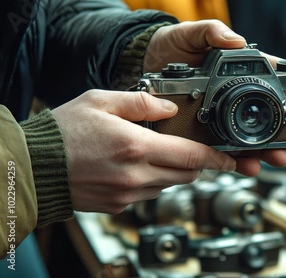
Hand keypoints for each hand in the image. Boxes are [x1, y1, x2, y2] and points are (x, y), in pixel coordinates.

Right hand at [52, 90, 237, 213]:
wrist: (33, 167)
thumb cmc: (62, 132)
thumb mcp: (101, 101)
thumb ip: (141, 101)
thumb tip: (171, 107)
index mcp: (135, 147)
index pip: (191, 157)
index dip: (217, 160)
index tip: (231, 161)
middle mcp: (135, 176)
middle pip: (186, 175)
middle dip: (197, 164)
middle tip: (197, 152)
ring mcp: (127, 195)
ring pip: (168, 186)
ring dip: (173, 172)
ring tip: (159, 154)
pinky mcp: (118, 206)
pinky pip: (148, 195)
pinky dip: (153, 182)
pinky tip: (137, 167)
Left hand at [143, 19, 285, 172]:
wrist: (144, 68)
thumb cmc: (170, 47)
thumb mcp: (190, 33)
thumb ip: (212, 32)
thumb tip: (237, 40)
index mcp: (243, 69)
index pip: (280, 80)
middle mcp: (240, 95)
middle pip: (275, 116)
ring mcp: (226, 114)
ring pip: (256, 137)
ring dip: (272, 151)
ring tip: (282, 160)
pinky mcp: (209, 130)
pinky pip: (229, 147)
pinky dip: (241, 159)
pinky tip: (249, 166)